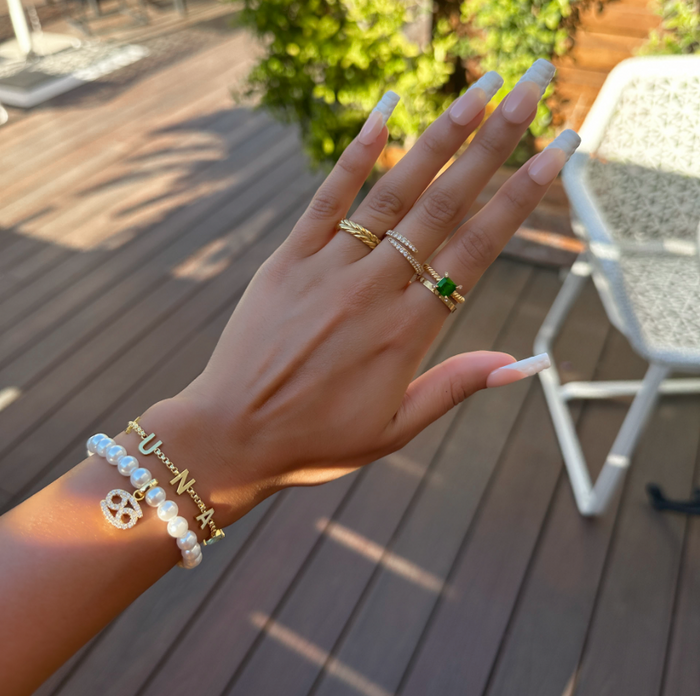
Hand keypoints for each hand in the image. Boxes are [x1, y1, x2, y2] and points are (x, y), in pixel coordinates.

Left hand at [144, 61, 578, 525]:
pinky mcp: (289, 260)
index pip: (479, 249)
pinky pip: (327, 197)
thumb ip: (456, 386)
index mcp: (408, 332)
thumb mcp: (396, 428)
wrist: (233, 434)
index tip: (558, 150)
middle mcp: (374, 290)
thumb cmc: (318, 439)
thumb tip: (523, 364)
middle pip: (446, 204)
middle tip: (533, 86)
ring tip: (480, 88)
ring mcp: (328, 269)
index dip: (522, 196)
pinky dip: (356, 152)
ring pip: (394, 192)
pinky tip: (386, 110)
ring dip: (440, 135)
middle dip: (496, 141)